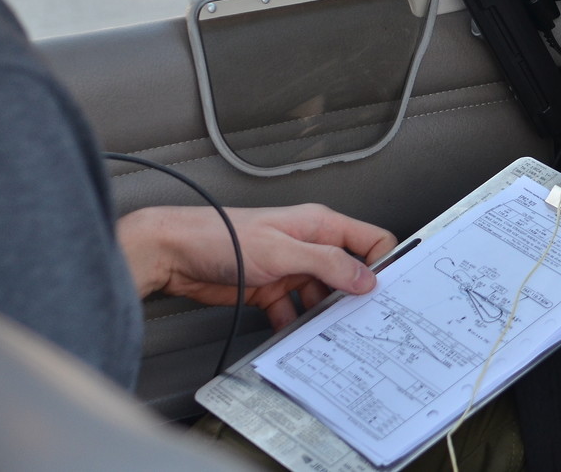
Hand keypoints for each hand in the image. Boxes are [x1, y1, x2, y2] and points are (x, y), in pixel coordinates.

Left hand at [117, 204, 397, 328]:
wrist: (174, 253)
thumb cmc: (220, 236)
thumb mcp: (282, 250)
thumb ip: (326, 263)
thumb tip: (365, 277)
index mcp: (318, 225)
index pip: (369, 241)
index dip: (382, 264)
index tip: (386, 292)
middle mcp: (308, 245)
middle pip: (348, 272)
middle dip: (355, 296)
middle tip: (363, 320)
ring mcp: (290, 268)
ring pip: (322, 295)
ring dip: (325, 315)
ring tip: (331, 334)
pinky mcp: (270, 289)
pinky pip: (294, 311)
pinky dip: (296, 324)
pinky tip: (295, 336)